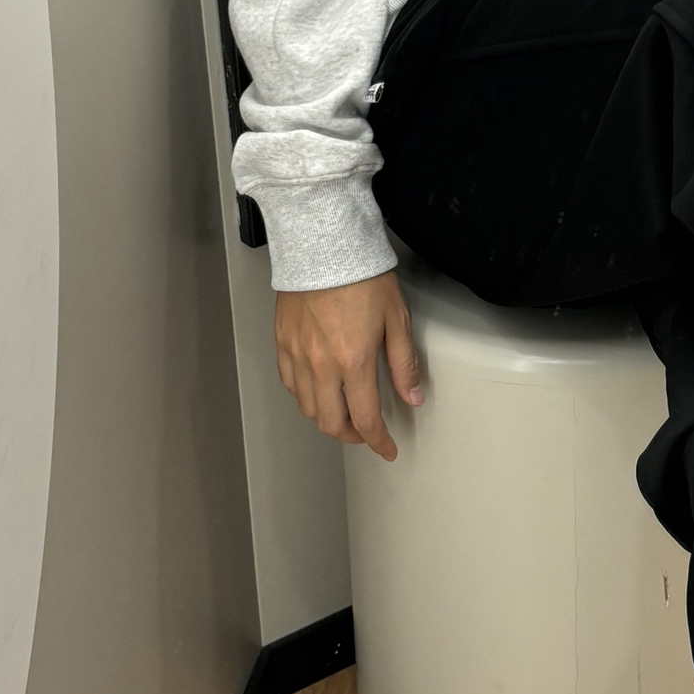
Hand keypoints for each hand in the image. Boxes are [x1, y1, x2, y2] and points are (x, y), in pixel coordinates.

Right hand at [275, 270, 424, 461]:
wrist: (324, 244)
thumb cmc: (361, 275)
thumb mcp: (396, 319)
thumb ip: (403, 363)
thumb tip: (412, 396)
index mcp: (353, 361)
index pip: (365, 418)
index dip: (378, 441)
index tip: (387, 448)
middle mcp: (321, 365)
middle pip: (331, 422)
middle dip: (352, 436)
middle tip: (366, 433)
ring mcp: (297, 355)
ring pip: (307, 408)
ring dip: (327, 419)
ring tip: (344, 415)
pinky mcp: (282, 342)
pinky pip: (289, 384)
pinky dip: (304, 397)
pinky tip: (317, 391)